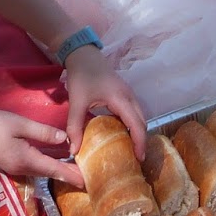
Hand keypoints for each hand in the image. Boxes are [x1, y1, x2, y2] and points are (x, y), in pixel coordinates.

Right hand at [0, 108, 77, 185]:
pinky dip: (49, 165)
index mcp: (24, 159)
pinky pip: (36, 165)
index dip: (70, 174)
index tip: (84, 181)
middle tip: (86, 177)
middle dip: (68, 175)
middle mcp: (21, 167)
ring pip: (42, 170)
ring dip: (59, 171)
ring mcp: (16, 166)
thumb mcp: (19, 124)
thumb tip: (64, 138)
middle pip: (49, 173)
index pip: (53, 169)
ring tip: (76, 169)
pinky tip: (57, 160)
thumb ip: (42, 132)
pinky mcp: (13, 161)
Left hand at [61, 45, 149, 160]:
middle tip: (135, 159)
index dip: (140, 142)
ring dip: (138, 132)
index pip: (137, 124)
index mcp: (121, 99)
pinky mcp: (124, 94)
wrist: (84, 55)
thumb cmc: (82, 76)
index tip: (139, 159)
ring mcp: (128, 94)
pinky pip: (134, 112)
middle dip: (141, 140)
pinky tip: (123, 134)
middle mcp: (129, 97)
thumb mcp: (76, 102)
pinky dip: (133, 125)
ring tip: (131, 150)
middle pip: (142, 121)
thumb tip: (73, 151)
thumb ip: (75, 126)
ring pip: (140, 116)